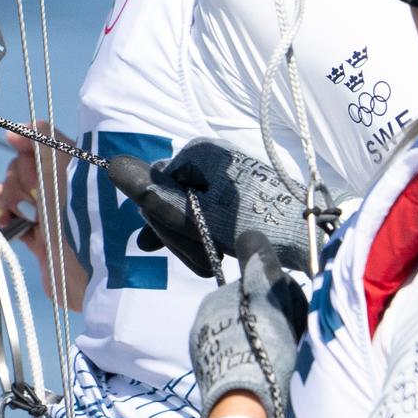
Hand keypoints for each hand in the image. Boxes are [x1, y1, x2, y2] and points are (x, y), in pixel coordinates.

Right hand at [0, 133, 86, 308]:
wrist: (89, 268)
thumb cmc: (80, 211)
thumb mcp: (63, 167)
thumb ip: (42, 142)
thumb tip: (14, 131)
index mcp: (75, 165)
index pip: (41, 143)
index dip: (27, 143)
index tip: (15, 143)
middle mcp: (63, 186)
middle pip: (22, 168)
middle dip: (19, 179)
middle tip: (35, 196)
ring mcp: (51, 213)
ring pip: (14, 193)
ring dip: (8, 198)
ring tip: (19, 213)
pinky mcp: (40, 238)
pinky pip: (12, 219)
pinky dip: (3, 216)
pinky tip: (3, 219)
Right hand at [150, 139, 314, 286]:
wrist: (306, 233)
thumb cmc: (249, 223)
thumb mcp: (195, 214)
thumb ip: (153, 195)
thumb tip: (112, 165)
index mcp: (198, 153)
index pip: (155, 186)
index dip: (159, 222)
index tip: (168, 253)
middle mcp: (212, 157)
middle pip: (174, 197)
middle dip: (180, 235)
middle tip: (200, 264)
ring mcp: (228, 173)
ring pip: (193, 209)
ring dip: (195, 240)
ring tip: (210, 264)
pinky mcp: (243, 190)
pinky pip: (213, 212)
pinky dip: (210, 236)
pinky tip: (216, 254)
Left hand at [187, 272, 304, 417]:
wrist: (247, 408)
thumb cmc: (261, 348)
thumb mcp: (266, 296)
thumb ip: (259, 264)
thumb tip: (249, 235)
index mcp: (213, 303)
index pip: (254, 288)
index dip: (278, 298)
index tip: (290, 315)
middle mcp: (203, 326)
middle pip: (248, 314)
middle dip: (268, 322)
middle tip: (288, 340)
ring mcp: (206, 355)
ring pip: (245, 339)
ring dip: (262, 345)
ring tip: (279, 362)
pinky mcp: (213, 382)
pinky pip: (238, 363)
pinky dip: (252, 365)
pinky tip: (266, 376)